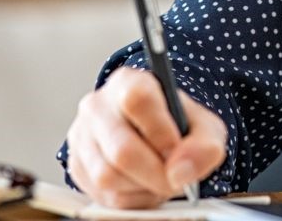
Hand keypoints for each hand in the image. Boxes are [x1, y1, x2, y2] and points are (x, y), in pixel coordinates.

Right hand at [66, 66, 228, 207]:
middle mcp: (98, 105)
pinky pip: (102, 195)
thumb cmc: (177, 125)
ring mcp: (82, 136)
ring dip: (142, 188)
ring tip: (160, 179)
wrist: (155, 135)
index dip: (160, 131)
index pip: (136, 100)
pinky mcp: (77, 166)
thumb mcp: (204, 127)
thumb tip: (181, 171)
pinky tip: (143, 185)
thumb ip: (205, 145)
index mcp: (129, 82)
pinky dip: (130, 198)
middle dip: (156, 173)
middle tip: (175, 179)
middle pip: (121, 149)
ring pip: (108, 176)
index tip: (177, 150)